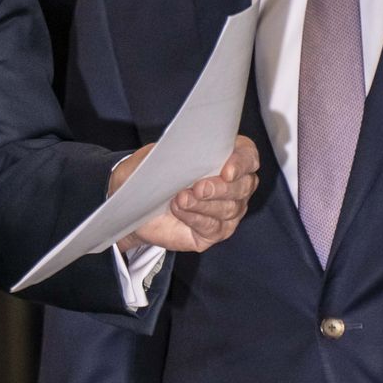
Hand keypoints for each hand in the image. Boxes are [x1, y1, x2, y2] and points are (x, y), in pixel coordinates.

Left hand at [109, 135, 259, 252]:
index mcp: (226, 157)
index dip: (242, 162)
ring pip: (229, 209)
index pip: (248, 156)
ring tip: (180, 199)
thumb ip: (178, 149)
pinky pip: (213, 227)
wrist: (135, 202)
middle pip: (243, 186)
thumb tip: (193, 150)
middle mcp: (234, 185)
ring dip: (203, 204)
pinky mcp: (214, 232)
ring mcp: (227, 211)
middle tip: (198, 188)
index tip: (227, 171)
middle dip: (220, 188)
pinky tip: (179, 211)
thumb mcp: (159, 154)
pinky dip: (195, 218)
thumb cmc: (151, 173)